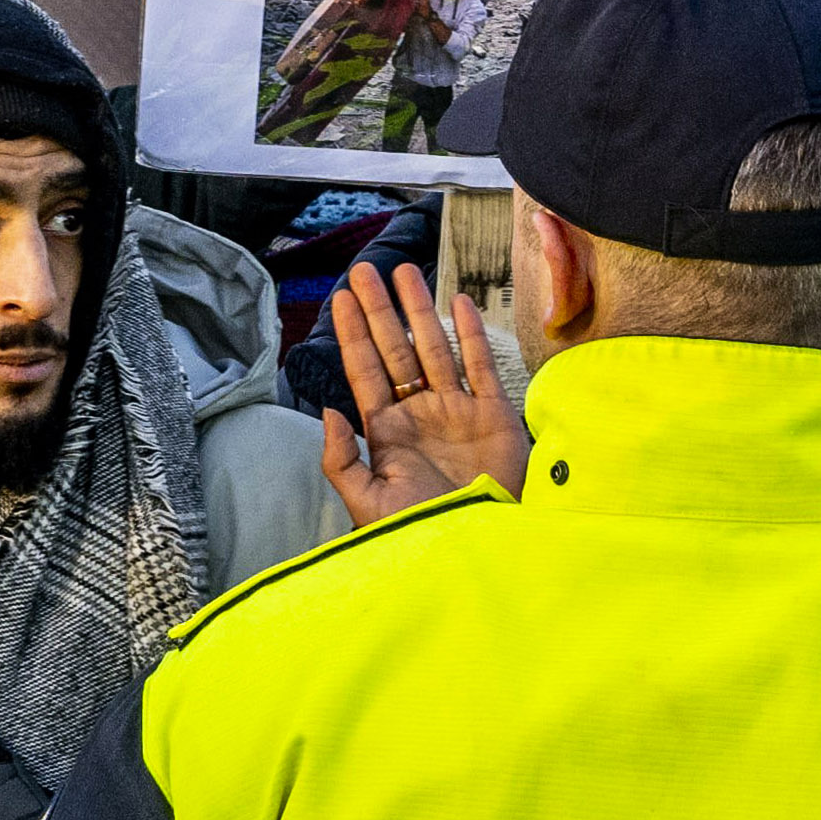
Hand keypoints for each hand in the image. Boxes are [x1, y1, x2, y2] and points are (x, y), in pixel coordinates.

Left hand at [315, 253, 523, 518]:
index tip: (342, 297)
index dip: (353, 334)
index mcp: (387, 431)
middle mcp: (419, 413)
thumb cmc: (421, 533)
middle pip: (396, 349)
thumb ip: (342, 460)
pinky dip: (469, 334)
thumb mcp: (368, 502)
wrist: (478, 549)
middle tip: (366, 270)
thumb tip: (327, 410)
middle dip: (380, 310)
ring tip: (405, 273)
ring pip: (434, 348)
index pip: (365, 371)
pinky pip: (479, 365)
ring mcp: (456, 411)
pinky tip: (458, 303)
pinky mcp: (493, 415)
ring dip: (419, 311)